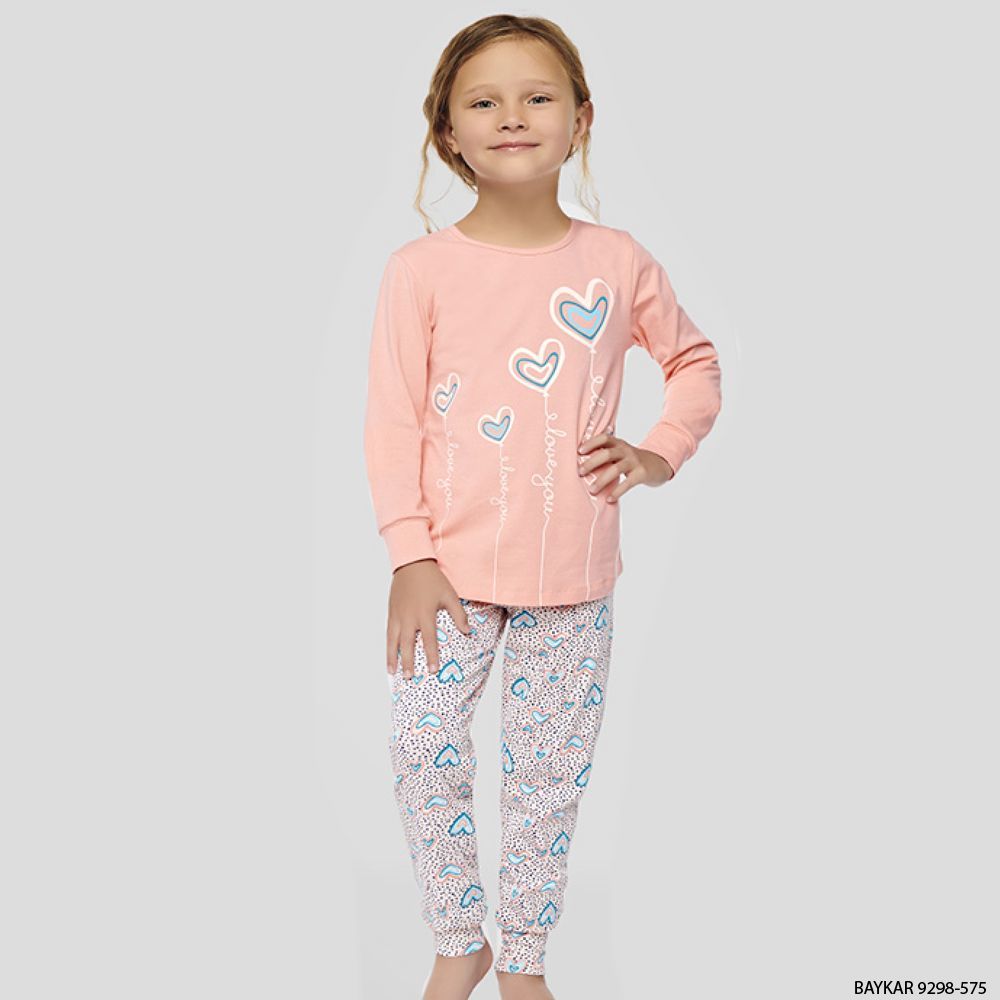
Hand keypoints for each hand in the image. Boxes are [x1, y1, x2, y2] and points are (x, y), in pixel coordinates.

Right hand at [386, 558, 471, 678]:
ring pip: (393, 640)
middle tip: (410, 678)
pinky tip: (389, 656)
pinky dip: (387, 646)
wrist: (411, 563)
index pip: (429, 639)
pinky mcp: (391, 612)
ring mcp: (398, 615)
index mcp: (425, 613)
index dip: (431, 656)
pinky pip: (388, 632)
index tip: (432, 671)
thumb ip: (459, 615)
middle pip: (407, 644)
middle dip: (408, 662)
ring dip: (392, 657)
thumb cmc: (433, 580)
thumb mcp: (449, 595)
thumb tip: (468, 632)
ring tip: (392, 672)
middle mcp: (409, 617)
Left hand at [576, 432, 674, 501]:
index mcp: (619, 444)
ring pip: (615, 469)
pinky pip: (628, 483)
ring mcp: (635, 461)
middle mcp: (626, 450)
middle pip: (606, 454)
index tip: (579, 451)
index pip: (604, 438)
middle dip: (591, 463)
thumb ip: (606, 456)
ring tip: (592, 491)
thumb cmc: (632, 461)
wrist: (658, 465)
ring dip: (601, 480)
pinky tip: (609, 499)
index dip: (591, 443)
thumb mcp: (621, 453)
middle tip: (580, 473)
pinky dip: (617, 492)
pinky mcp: (642, 473)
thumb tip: (581, 466)